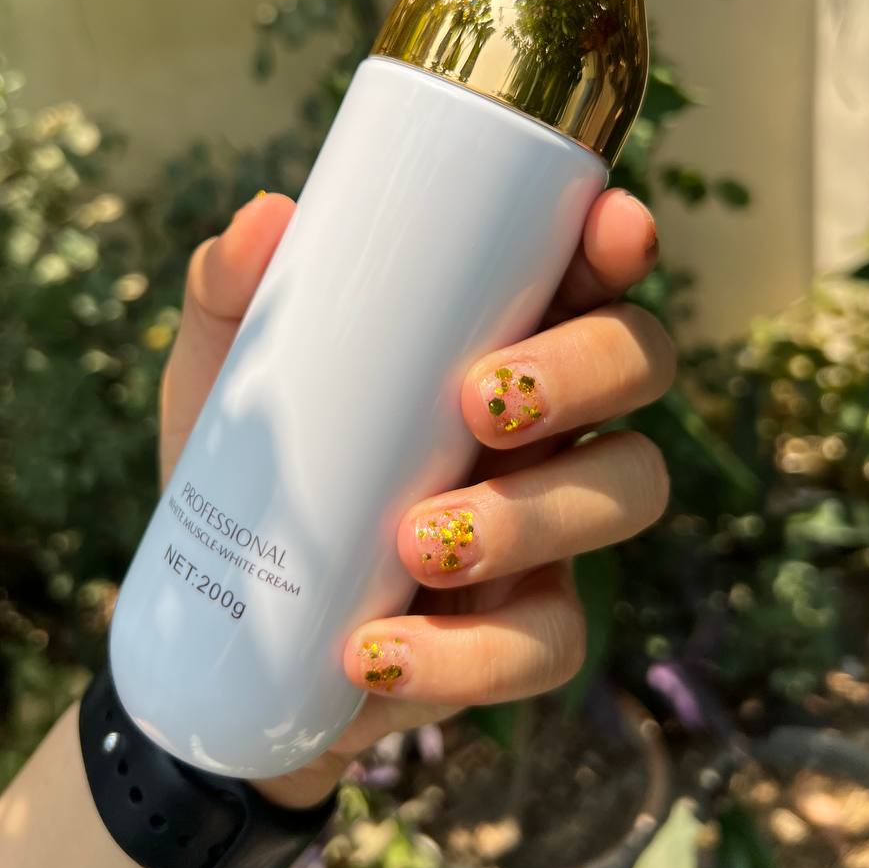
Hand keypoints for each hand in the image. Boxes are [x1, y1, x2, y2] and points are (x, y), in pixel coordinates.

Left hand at [161, 188, 673, 806]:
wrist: (226, 625)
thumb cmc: (255, 463)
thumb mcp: (228, 370)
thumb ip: (232, 288)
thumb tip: (266, 213)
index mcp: (497, 331)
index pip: (590, 267)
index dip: (621, 240)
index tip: (609, 229)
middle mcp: (549, 416)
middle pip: (642, 361)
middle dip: (585, 371)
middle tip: (480, 401)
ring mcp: (552, 522)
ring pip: (631, 489)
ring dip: (535, 514)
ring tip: (414, 541)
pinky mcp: (528, 626)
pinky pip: (556, 640)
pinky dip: (472, 654)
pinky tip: (376, 651)